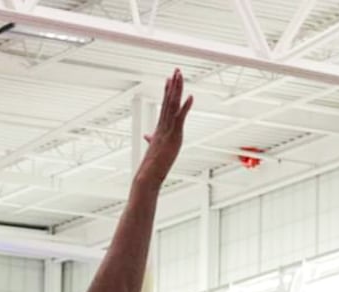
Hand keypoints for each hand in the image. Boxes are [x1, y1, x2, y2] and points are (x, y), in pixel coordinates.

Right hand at [139, 69, 192, 185]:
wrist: (148, 174)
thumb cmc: (151, 164)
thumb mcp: (153, 148)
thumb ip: (151, 139)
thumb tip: (148, 136)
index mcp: (160, 127)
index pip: (164, 105)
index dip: (167, 91)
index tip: (169, 79)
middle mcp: (163, 125)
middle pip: (169, 100)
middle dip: (173, 85)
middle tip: (176, 70)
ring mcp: (168, 129)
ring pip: (173, 105)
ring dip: (177, 90)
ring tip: (180, 76)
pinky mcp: (174, 136)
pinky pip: (180, 118)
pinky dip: (185, 107)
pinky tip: (190, 97)